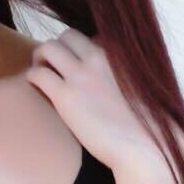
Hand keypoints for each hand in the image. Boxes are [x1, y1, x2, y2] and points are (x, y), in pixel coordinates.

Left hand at [25, 28, 163, 171]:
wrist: (144, 147)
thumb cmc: (150, 127)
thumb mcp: (144, 89)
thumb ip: (129, 78)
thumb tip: (121, 84)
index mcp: (119, 56)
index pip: (93, 37)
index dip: (82, 51)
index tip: (80, 65)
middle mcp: (99, 58)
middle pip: (67, 36)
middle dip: (58, 48)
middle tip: (54, 66)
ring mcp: (81, 75)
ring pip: (48, 47)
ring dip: (41, 58)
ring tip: (42, 75)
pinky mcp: (65, 96)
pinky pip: (37, 74)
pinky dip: (33, 78)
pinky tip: (37, 90)